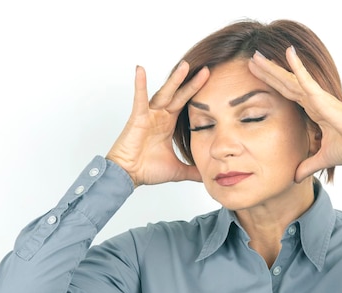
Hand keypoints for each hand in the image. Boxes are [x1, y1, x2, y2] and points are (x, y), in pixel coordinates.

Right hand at [106, 62, 209, 186]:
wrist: (128, 175)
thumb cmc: (147, 170)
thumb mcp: (178, 170)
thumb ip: (193, 171)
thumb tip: (208, 176)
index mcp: (169, 124)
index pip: (186, 105)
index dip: (198, 95)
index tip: (213, 85)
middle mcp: (160, 116)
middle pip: (179, 95)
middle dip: (192, 83)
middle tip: (206, 70)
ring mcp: (149, 115)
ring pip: (164, 93)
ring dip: (174, 80)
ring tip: (185, 66)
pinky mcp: (137, 117)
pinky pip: (139, 99)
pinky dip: (139, 84)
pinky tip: (140, 69)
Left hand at [248, 47, 341, 182]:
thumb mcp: (322, 159)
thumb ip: (308, 166)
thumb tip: (296, 178)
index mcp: (314, 111)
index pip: (288, 95)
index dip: (273, 85)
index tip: (257, 77)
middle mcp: (314, 100)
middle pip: (285, 83)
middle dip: (267, 72)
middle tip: (251, 60)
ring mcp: (318, 98)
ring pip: (290, 79)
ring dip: (272, 68)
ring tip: (256, 55)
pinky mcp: (324, 99)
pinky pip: (307, 80)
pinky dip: (297, 66)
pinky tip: (288, 52)